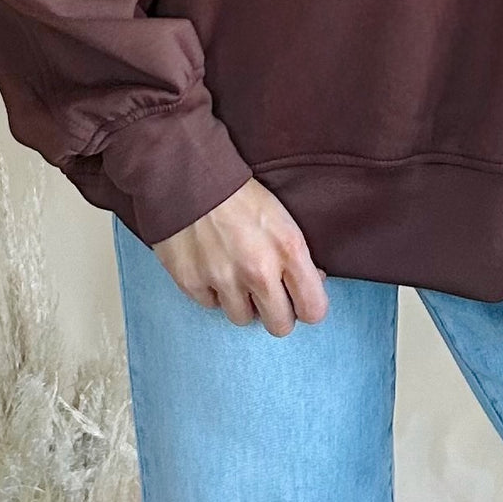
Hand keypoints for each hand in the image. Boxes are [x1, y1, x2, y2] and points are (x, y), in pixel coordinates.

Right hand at [152, 177, 328, 334]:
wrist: (188, 174)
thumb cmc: (239, 193)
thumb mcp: (282, 217)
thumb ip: (298, 255)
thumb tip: (314, 282)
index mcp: (288, 249)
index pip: (314, 310)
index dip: (308, 307)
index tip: (300, 299)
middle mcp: (258, 271)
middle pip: (280, 326)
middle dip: (277, 312)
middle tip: (268, 293)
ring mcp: (223, 280)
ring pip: (243, 319)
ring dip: (242, 302)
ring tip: (235, 274)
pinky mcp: (192, 283)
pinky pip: (211, 306)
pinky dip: (213, 292)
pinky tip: (211, 266)